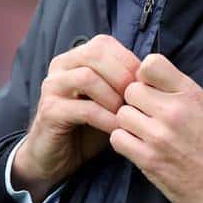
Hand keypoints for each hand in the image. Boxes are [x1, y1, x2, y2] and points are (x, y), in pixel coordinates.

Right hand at [13, 35, 138, 202]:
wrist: (56, 158)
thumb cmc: (88, 126)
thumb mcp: (108, 99)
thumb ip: (123, 83)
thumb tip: (152, 73)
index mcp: (75, 58)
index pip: (104, 43)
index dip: (128, 60)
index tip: (144, 83)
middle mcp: (60, 67)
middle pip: (95, 53)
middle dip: (122, 75)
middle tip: (136, 98)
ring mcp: (52, 88)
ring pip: (87, 77)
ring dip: (113, 96)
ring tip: (126, 114)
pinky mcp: (50, 112)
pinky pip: (84, 109)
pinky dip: (106, 118)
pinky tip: (116, 129)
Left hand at [110, 53, 202, 202]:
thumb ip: (178, 87)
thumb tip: (145, 74)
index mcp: (190, 93)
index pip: (151, 63)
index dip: (145, 75)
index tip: (151, 88)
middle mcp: (174, 111)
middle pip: (131, 90)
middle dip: (136, 102)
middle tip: (147, 115)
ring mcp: (159, 136)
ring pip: (122, 114)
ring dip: (129, 123)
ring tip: (145, 132)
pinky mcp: (149, 159)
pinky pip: (118, 139)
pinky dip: (125, 142)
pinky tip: (139, 145)